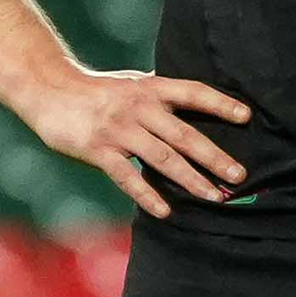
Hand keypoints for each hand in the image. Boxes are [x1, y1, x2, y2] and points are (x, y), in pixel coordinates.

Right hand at [25, 69, 251, 219]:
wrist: (49, 90)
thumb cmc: (98, 91)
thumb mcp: (133, 85)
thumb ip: (162, 97)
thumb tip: (199, 107)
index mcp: (150, 89)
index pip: (192, 92)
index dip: (220, 103)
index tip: (246, 116)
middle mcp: (139, 108)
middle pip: (184, 134)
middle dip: (214, 156)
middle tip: (239, 175)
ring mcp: (118, 130)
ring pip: (162, 158)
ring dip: (190, 179)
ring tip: (214, 197)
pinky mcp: (98, 150)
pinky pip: (127, 177)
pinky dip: (148, 195)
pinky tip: (166, 211)